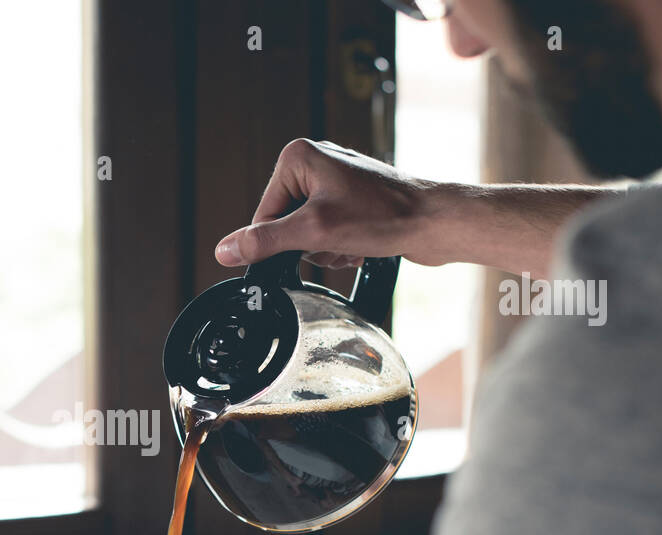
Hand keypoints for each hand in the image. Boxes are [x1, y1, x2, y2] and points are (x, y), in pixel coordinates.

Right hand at [215, 138, 437, 270]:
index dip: (281, 242)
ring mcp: (334, 179)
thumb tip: (226, 250)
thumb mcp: (315, 232)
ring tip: (352, 242)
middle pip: (285, 224)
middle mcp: (314, 162)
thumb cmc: (385, 216)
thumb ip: (266, 242)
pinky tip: (361, 244)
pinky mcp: (350, 197)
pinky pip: (326, 231)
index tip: (307, 247)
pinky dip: (340, 245)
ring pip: (306, 232)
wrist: (435, 222)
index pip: (264, 215)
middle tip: (336, 241)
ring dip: (326, 248)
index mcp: (298, 157)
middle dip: (309, 245)